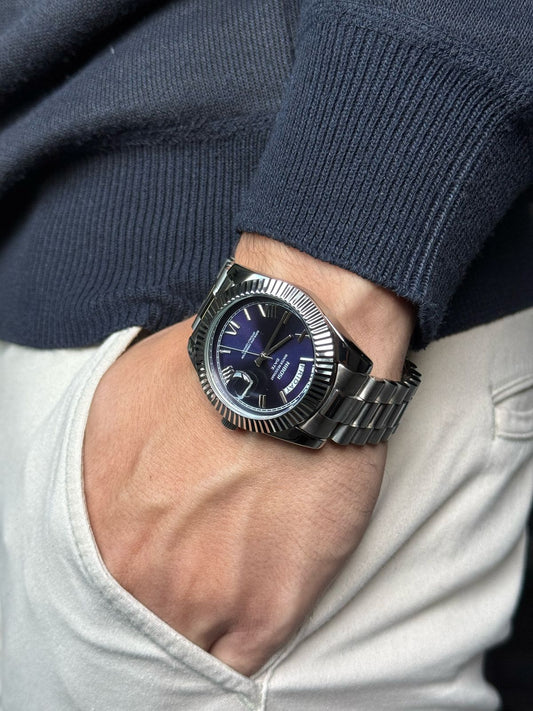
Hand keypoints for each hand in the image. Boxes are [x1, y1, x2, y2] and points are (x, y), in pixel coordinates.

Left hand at [83, 234, 414, 676]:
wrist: (295, 362)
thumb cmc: (213, 374)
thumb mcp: (116, 401)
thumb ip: (95, 464)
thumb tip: (98, 494)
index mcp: (101, 531)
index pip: (103, 594)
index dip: (134, 585)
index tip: (155, 573)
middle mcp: (143, 576)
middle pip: (146, 623)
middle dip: (167, 605)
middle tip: (199, 574)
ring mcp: (207, 600)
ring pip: (193, 649)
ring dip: (207, 629)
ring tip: (231, 585)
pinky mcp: (269, 610)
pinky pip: (241, 663)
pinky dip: (243, 646)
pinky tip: (255, 607)